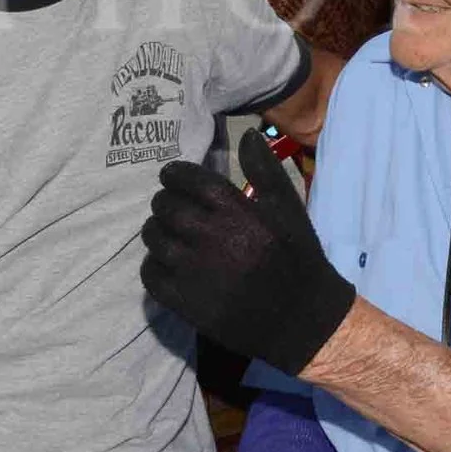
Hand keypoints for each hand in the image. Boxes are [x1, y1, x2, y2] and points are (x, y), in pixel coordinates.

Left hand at [142, 127, 355, 376]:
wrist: (300, 317)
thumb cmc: (296, 257)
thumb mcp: (288, 208)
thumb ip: (265, 169)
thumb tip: (248, 134)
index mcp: (235, 211)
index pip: (187, 180)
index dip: (173, 174)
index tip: (171, 176)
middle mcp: (210, 237)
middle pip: (165, 207)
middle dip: (164, 200)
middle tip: (169, 204)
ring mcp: (194, 272)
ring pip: (154, 238)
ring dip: (155, 229)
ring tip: (165, 230)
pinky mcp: (185, 303)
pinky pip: (150, 275)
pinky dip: (152, 264)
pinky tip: (164, 262)